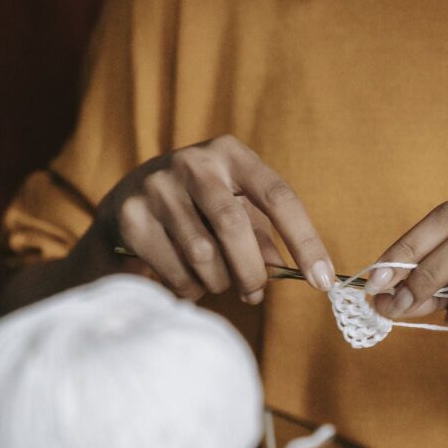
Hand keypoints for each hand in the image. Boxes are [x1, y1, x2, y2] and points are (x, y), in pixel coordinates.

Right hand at [83, 134, 334, 302]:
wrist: (125, 206)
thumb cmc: (198, 210)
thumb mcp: (235, 210)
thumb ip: (263, 237)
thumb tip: (286, 272)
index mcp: (231, 154)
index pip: (278, 196)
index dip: (304, 241)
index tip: (323, 280)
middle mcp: (193, 162)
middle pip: (235, 226)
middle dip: (252, 271)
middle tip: (255, 293)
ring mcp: (157, 187)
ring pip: (203, 254)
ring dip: (218, 281)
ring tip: (216, 281)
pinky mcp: (130, 216)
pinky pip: (175, 270)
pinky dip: (189, 288)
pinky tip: (188, 281)